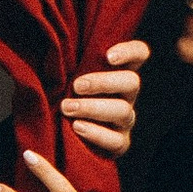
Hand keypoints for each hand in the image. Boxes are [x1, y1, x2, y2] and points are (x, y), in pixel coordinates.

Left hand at [60, 38, 149, 161]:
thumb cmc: (61, 96)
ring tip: (68, 107)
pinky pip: (116, 140)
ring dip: (93, 107)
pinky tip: (77, 127)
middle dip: (103, 82)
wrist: (58, 135)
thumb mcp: (64, 77)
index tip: (108, 56)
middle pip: (132, 82)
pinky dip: (96, 133)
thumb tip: (53, 49)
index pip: (139, 53)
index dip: (130, 51)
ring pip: (123, 110)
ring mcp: (125, 119)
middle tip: (77, 86)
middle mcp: (127, 94)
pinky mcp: (119, 143)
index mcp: (117, 72)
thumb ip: (67, 63)